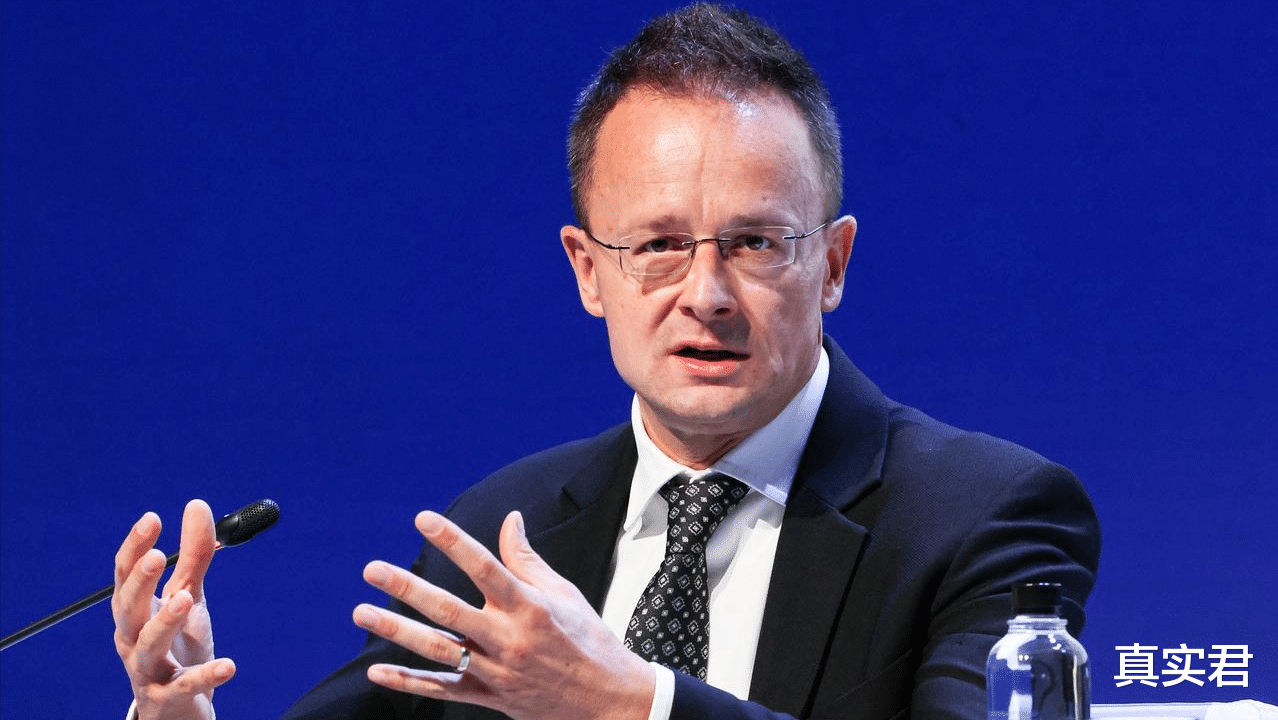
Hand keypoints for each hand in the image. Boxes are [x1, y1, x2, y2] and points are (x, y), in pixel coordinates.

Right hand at [113, 499, 235, 719]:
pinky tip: (230, 665)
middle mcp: (133, 638)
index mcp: (136, 611)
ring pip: (148, 645)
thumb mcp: (188, 596)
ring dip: (164, 621)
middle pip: (127, 607)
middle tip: (156, 556)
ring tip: (186, 599)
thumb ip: (193, 556)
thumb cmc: (178, 645)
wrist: (178, 706)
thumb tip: (197, 505)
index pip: (126, 575)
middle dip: (140, 582)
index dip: (135, 547)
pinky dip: (206, 676)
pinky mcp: (167, 698)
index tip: (152, 519)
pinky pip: (185, 686)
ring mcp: (147, 670)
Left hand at [353, 510, 654, 719]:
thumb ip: (526, 559)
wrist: (608, 700)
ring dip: (396, 631)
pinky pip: (443, 690)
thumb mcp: (563, 593)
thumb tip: (509, 519)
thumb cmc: (586, 638)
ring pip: (437, 651)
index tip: (423, 518)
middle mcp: (509, 639)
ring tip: (361, 611)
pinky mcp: (490, 697)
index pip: (484, 567)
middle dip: (407, 588)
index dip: (453, 541)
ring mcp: (497, 672)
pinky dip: (408, 682)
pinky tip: (376, 670)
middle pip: (449, 610)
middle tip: (372, 569)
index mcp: (530, 607)